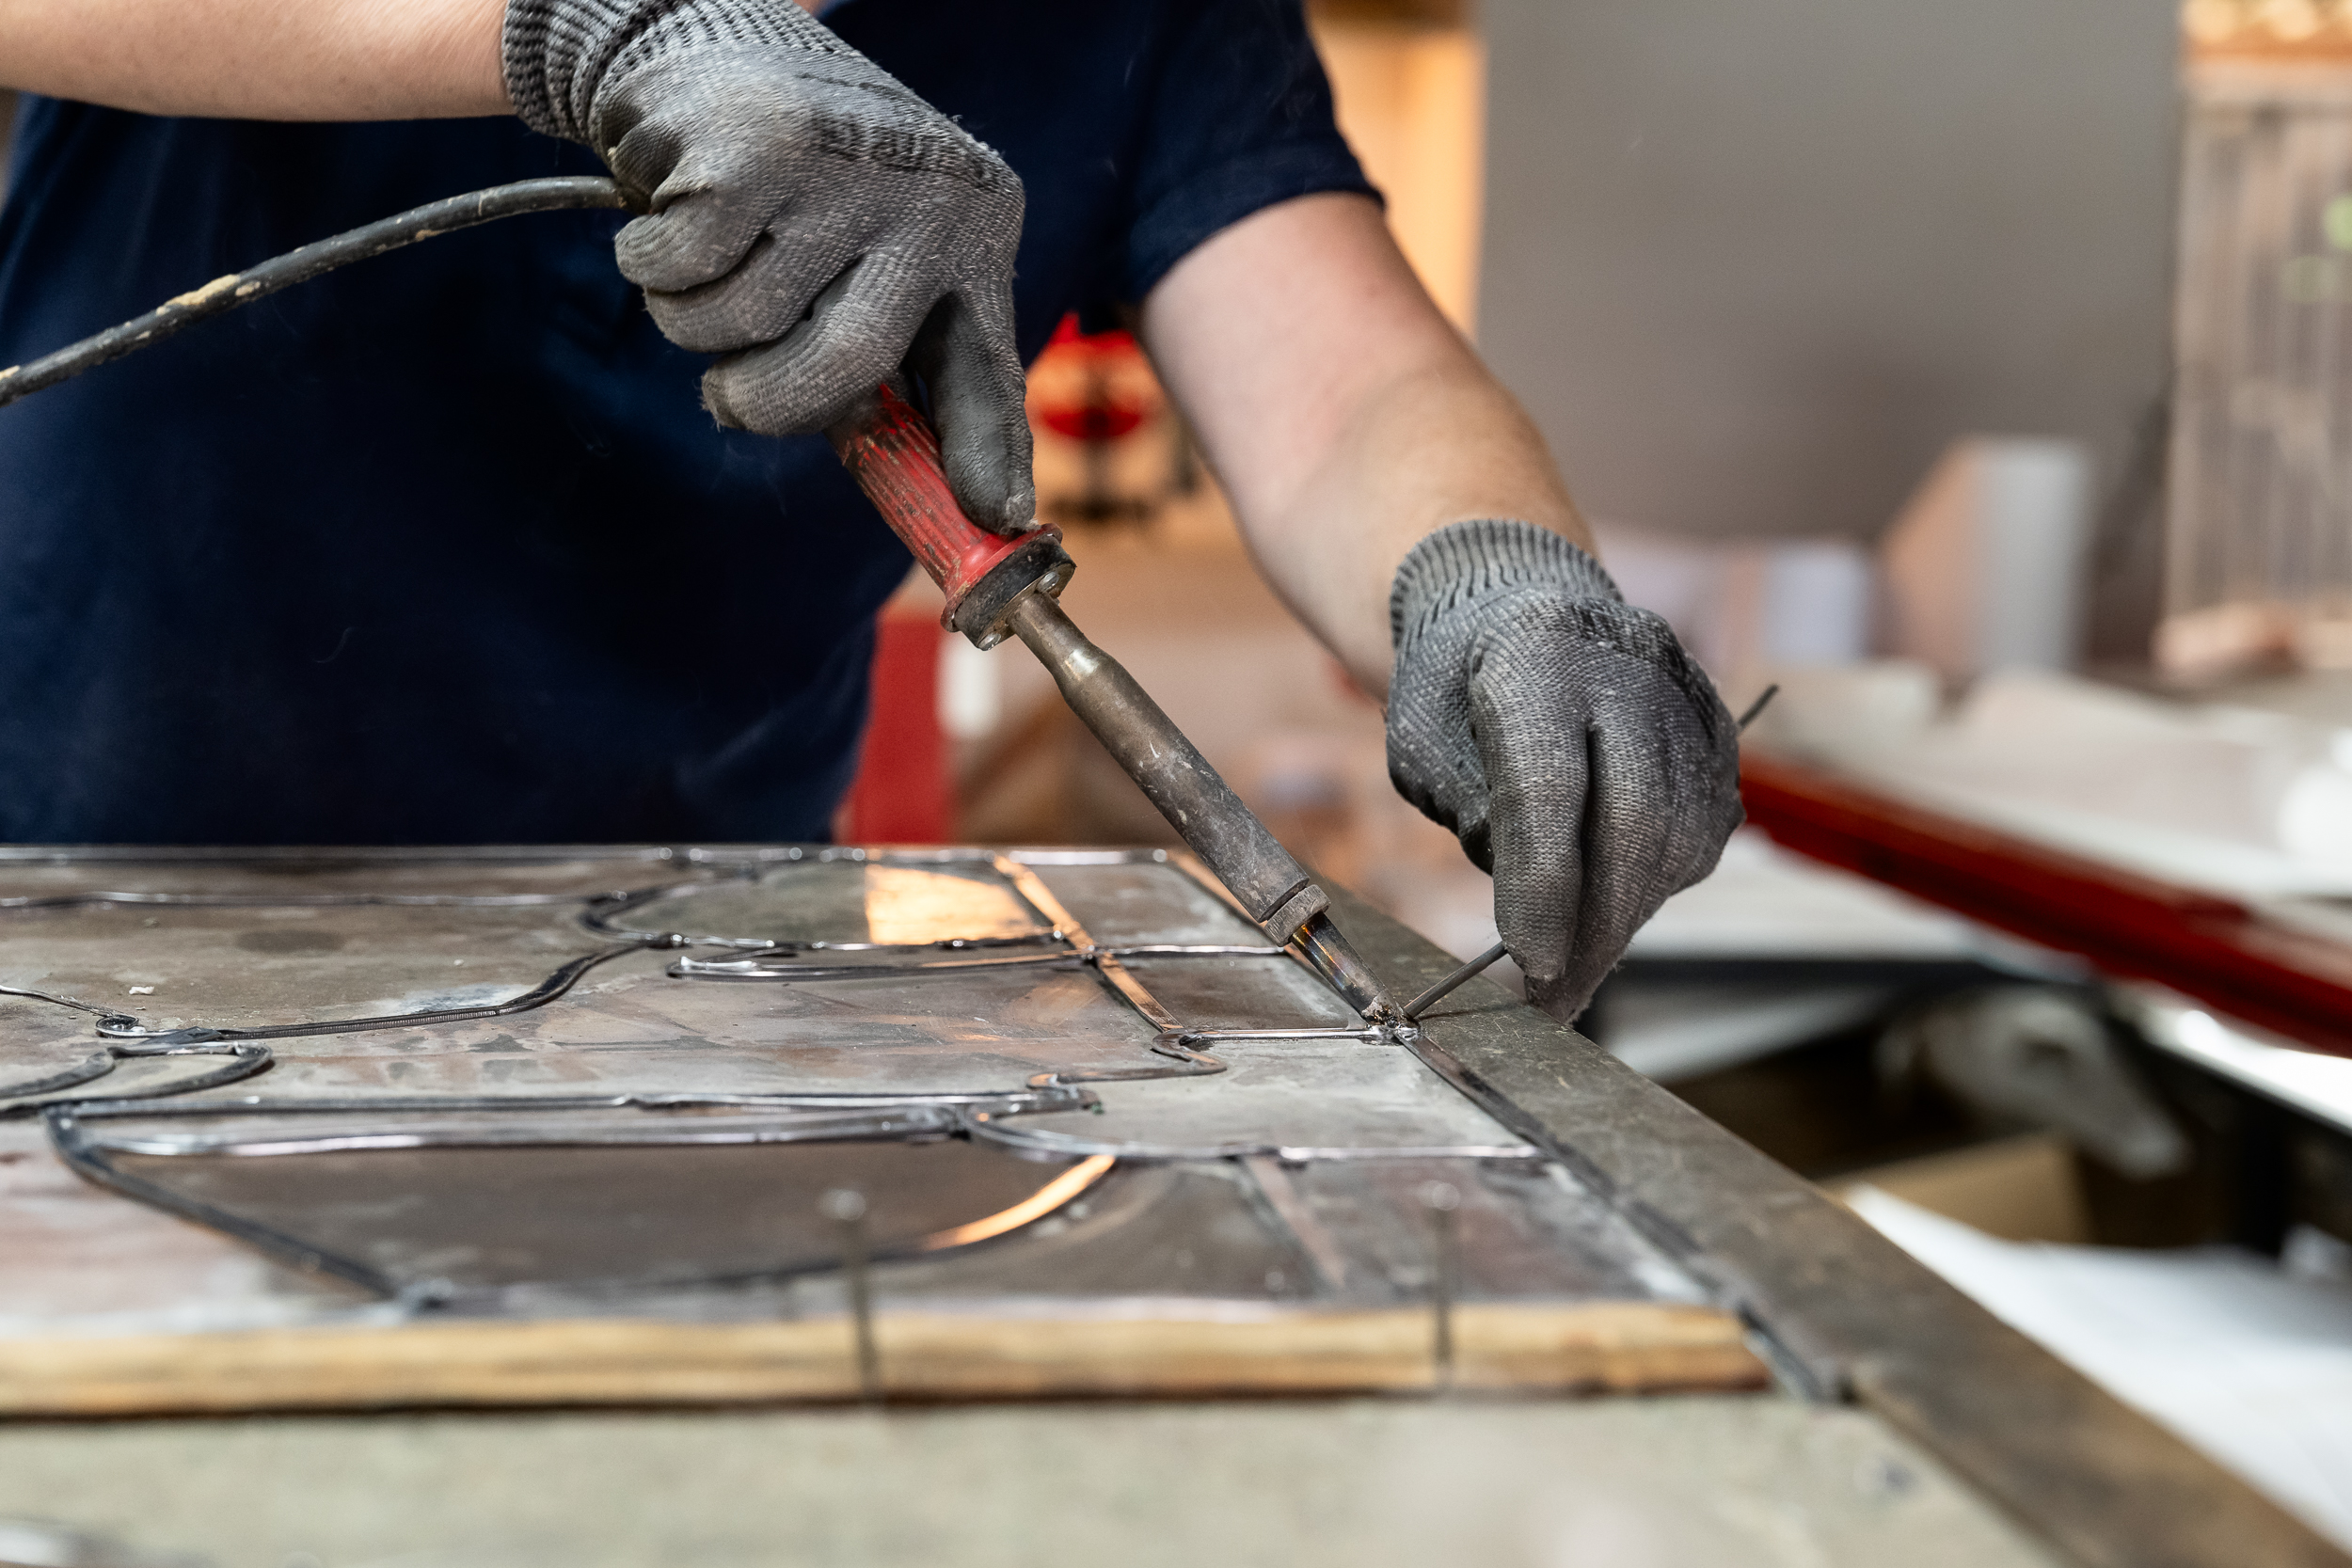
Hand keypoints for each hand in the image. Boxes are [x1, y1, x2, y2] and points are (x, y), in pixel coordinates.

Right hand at [504, 0, 1035, 532]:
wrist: (714, 40)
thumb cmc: (806, 185)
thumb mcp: (880, 257)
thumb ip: (900, 360)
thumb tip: (957, 497)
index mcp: (974, 230)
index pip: (985, 365)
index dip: (988, 451)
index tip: (999, 517)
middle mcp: (925, 197)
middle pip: (842, 368)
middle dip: (765, 402)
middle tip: (729, 394)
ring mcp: (843, 169)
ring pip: (739, 324)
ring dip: (692, 319)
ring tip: (709, 255)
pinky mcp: (750, 148)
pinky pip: (679, 270)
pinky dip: (653, 262)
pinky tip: (672, 208)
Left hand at [1386, 519, 1742, 1020]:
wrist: (1512, 598)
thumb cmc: (1454, 682)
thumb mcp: (1426, 743)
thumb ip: (1480, 816)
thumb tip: (1541, 920)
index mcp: (1533, 655)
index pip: (1551, 788)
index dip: (1545, 888)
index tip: (1529, 965)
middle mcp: (1624, 665)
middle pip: (1635, 816)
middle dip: (1597, 923)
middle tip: (1559, 994)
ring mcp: (1680, 690)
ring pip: (1680, 829)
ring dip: (1631, 912)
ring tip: (1581, 963)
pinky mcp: (1714, 719)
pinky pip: (1707, 822)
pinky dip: (1664, 877)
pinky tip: (1619, 905)